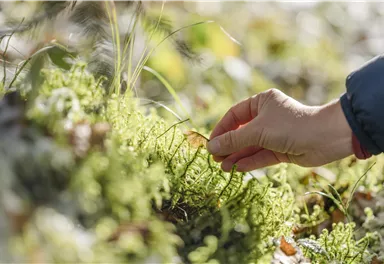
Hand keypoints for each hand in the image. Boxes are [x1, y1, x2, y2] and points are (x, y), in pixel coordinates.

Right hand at [207, 89, 352, 171]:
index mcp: (261, 102)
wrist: (325, 138)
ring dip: (237, 156)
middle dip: (229, 145)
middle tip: (215, 158)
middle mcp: (267, 117)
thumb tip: (211, 147)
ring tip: (223, 167)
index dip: (222, 129)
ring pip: (251, 146)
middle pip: (241, 132)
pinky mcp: (281, 149)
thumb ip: (234, 140)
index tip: (211, 143)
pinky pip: (261, 155)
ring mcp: (274, 134)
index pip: (235, 115)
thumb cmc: (290, 126)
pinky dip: (249, 161)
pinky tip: (236, 168)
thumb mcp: (257, 131)